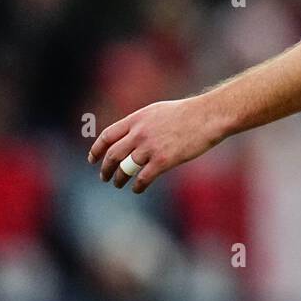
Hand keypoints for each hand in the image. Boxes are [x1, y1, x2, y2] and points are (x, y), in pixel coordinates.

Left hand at [87, 97, 219, 192]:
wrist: (207, 116)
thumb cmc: (187, 113)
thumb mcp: (157, 111)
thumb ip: (141, 123)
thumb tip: (129, 136)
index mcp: (137, 119)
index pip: (108, 136)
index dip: (97, 149)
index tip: (93, 159)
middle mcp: (140, 133)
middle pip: (113, 155)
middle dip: (105, 168)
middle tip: (104, 177)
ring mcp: (151, 147)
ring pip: (125, 168)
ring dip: (119, 179)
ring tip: (118, 184)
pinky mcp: (164, 160)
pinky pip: (143, 178)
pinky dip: (137, 186)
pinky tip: (137, 188)